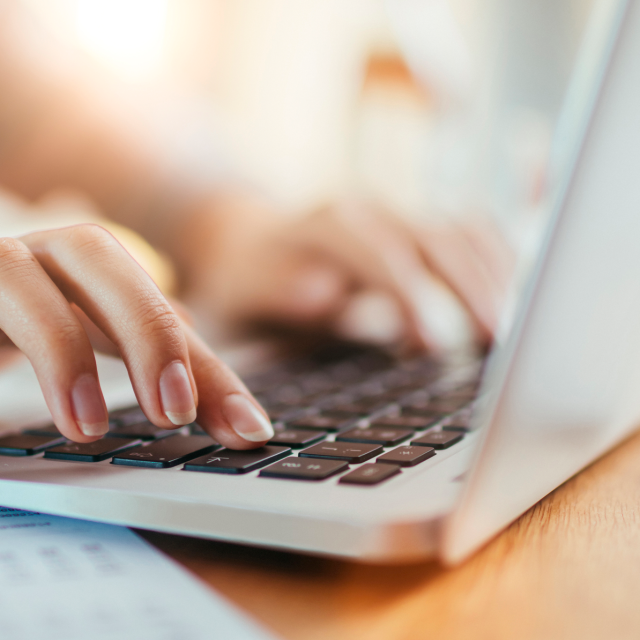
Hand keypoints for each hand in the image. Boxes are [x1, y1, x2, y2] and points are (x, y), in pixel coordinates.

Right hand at [0, 224, 272, 445]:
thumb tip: (229, 397)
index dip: (210, 367)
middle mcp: (33, 255)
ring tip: (86, 427)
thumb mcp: (90, 345)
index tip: (250, 430)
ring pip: (14, 273)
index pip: (162, 309)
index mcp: (81, 269)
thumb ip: (153, 360)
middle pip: (95, 252)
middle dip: (146, 329)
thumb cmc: (12, 327)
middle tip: (175, 410)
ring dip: (60, 350)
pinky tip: (2, 400)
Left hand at [177, 196, 515, 350]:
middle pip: (436, 237)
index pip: (381, 252)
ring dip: (495, 275)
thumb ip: (280, 291)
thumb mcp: (246, 291)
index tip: (436, 344)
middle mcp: (369, 210)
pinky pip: (470, 232)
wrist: (246, 242)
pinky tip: (516, 292)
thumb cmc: (247, 280)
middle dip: (471, 287)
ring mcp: (396, 215)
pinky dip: (499, 259)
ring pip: (463, 230)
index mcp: (326, 225)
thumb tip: (325, 292)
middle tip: (500, 340)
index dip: (412, 295)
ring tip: (516, 328)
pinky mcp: (414, 229)